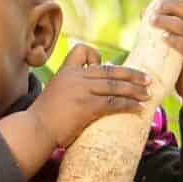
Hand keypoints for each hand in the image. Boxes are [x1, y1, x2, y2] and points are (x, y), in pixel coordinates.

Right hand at [27, 43, 153, 146]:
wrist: (34, 130)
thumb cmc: (43, 118)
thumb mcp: (54, 94)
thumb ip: (69, 88)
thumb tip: (89, 94)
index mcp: (65, 71)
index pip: (83, 51)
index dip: (97, 56)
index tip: (107, 65)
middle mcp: (74, 76)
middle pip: (109, 70)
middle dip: (132, 74)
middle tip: (147, 79)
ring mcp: (81, 90)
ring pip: (115, 86)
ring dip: (135, 90)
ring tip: (148, 95)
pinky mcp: (87, 106)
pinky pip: (114, 102)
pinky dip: (129, 105)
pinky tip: (138, 109)